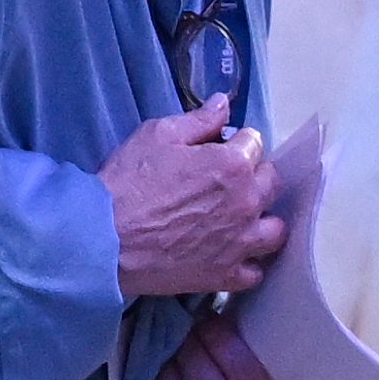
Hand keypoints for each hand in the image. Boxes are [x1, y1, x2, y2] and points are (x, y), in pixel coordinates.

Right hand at [108, 110, 282, 300]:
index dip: (236, 142)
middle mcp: (246, 203)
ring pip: (274, 230)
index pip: (255, 143)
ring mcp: (239, 243)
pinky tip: (231, 253)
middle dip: (253, 175)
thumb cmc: (128, 183)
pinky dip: (247, 262)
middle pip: (270, 183)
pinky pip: (255, 272)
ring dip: (261, 220)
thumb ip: (199, 120)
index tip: (219, 149)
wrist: (103, 240)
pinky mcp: (225, 275)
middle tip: (225, 181)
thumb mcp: (158, 136)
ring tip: (240, 218)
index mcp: (233, 164)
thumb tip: (224, 104)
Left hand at [148, 322, 283, 379]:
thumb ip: (233, 338)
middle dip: (188, 351)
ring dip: (166, 372)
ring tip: (167, 363)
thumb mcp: (231, 364)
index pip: (241, 362)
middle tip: (181, 339)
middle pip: (206, 379)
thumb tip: (227, 286)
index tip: (205, 320)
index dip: (217, 335)